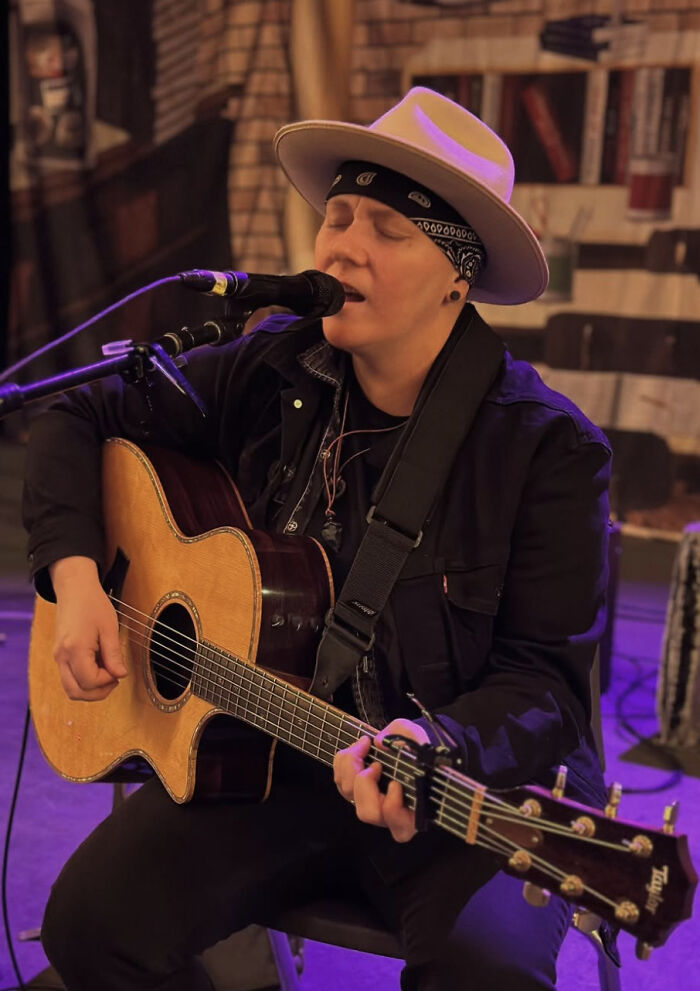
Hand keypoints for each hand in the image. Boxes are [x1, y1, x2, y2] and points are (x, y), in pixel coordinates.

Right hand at [50, 556, 127, 700]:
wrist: (75, 589)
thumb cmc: (93, 604)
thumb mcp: (109, 628)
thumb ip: (114, 655)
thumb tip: (120, 675)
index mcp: (74, 649)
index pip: (89, 681)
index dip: (107, 682)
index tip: (119, 671)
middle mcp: (62, 656)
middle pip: (76, 692)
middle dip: (98, 693)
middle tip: (114, 680)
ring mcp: (58, 657)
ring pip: (70, 689)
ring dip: (90, 689)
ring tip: (107, 675)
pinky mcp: (59, 655)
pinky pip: (69, 678)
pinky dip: (83, 681)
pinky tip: (98, 668)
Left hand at [333, 718, 429, 842]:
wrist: (405, 744)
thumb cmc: (415, 747)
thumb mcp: (417, 736)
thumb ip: (406, 736)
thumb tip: (381, 743)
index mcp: (412, 810)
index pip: (400, 827)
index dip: (393, 809)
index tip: (395, 784)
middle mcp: (387, 813)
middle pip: (369, 813)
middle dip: (366, 785)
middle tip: (376, 765)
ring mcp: (368, 802)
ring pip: (350, 796)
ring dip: (352, 769)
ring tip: (364, 747)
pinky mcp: (354, 790)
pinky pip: (340, 781)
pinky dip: (343, 762)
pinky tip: (358, 747)